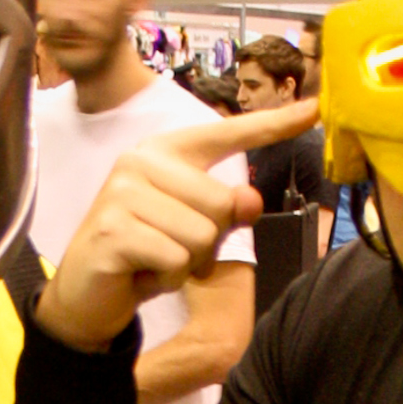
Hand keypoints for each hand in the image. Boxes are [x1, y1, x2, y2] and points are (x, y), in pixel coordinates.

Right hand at [35, 101, 312, 354]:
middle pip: (222, 203)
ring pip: (202, 235)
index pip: (228, 134)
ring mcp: (123, 192)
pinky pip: (176, 259)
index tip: (315, 108)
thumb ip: (225, 211)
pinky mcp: (114, 229)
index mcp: (166, 152)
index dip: (275, 125)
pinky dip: (166, 278)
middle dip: (207, 242)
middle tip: (168, 249)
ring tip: (152, 260)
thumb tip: (249, 201)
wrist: (87, 296)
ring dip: (186, 264)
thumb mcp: (193, 231)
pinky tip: (139, 274)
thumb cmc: (144, 256)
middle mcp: (141, 160)